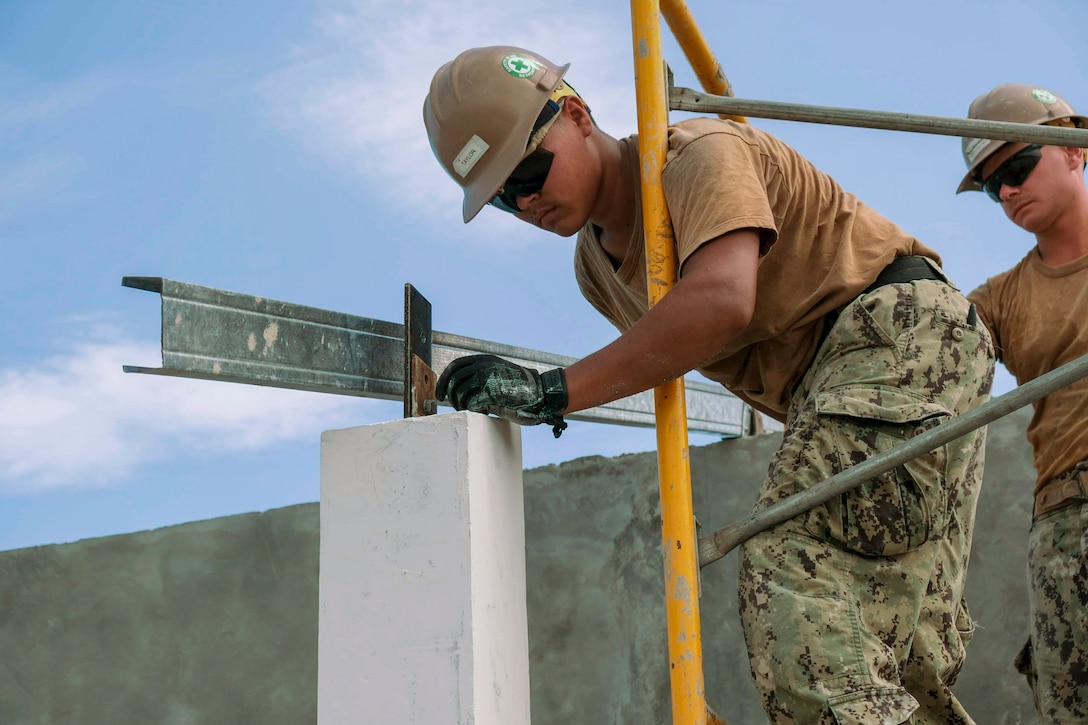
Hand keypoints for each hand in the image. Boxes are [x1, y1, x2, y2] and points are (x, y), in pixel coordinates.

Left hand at [436, 354, 568, 437]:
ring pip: (459, 394)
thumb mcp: (499, 372)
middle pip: (453, 381)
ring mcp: (487, 378)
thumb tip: (458, 386)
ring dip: (461, 405)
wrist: (541, 393)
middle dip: (448, 395)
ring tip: (471, 409)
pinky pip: (471, 404)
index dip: (444, 380)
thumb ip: (481, 374)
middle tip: (452, 405)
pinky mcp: (491, 392)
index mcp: (484, 359)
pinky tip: (484, 410)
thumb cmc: (521, 388)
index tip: (440, 393)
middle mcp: (483, 366)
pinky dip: (474, 410)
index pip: (455, 366)